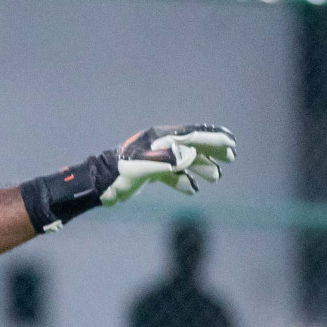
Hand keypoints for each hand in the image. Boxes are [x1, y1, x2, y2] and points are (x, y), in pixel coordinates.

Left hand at [21, 124, 235, 232]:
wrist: (96, 186)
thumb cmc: (117, 176)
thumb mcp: (143, 168)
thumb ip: (168, 160)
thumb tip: (191, 155)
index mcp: (158, 139)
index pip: (191, 136)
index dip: (212, 140)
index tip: (231, 143)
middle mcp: (157, 145)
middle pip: (190, 145)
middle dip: (211, 151)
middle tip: (231, 158)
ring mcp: (152, 157)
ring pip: (182, 160)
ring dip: (200, 167)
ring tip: (216, 177)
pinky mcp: (145, 171)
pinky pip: (169, 174)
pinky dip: (181, 181)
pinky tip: (192, 190)